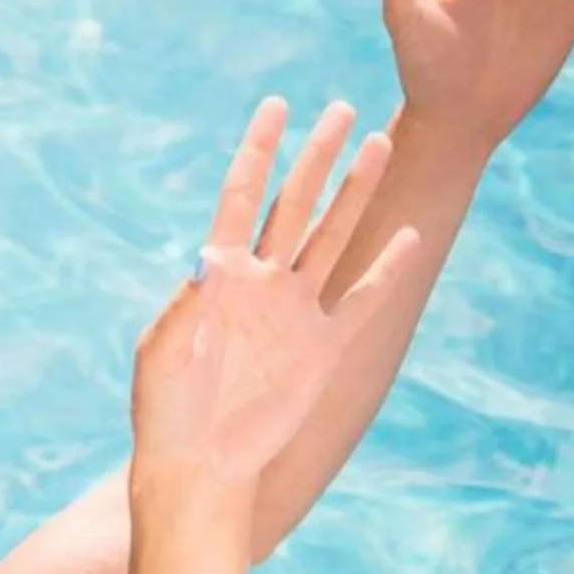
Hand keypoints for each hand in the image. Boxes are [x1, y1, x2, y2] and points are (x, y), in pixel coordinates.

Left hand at [131, 99, 426, 478]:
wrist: (198, 467)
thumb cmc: (165, 412)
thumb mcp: (163, 356)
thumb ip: (187, 304)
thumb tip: (211, 252)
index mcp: (217, 277)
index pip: (240, 198)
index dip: (258, 152)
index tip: (276, 106)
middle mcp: (261, 284)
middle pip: (294, 205)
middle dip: (316, 157)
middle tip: (341, 107)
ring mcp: (294, 312)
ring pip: (333, 237)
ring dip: (354, 193)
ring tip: (378, 143)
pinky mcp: (322, 348)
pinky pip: (361, 300)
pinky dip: (386, 269)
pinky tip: (410, 234)